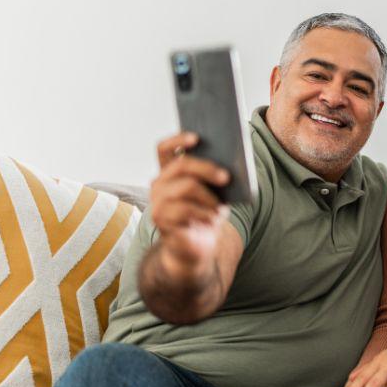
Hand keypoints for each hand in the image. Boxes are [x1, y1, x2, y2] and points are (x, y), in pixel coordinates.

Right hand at [149, 132, 229, 275]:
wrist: (196, 248)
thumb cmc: (206, 215)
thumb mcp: (215, 193)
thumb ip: (215, 176)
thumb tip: (230, 162)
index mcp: (169, 172)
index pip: (165, 148)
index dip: (178, 139)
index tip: (197, 137)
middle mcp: (159, 183)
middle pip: (181, 165)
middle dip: (207, 168)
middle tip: (227, 177)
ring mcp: (157, 201)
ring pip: (186, 187)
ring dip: (209, 197)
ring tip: (220, 208)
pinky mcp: (160, 219)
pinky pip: (185, 210)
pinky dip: (204, 214)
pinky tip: (213, 219)